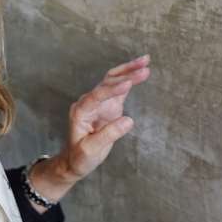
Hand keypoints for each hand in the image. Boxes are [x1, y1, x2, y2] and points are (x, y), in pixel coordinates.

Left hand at [56, 53, 151, 184]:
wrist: (76, 160)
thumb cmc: (80, 157)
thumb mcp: (92, 150)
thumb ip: (109, 134)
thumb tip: (129, 120)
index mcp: (80, 111)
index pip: (97, 96)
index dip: (113, 89)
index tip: (128, 84)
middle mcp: (88, 102)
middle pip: (107, 82)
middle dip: (126, 74)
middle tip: (144, 68)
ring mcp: (99, 102)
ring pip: (113, 81)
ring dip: (129, 70)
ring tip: (146, 60)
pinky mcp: (109, 105)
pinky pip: (119, 88)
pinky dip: (130, 79)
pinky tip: (141, 70)